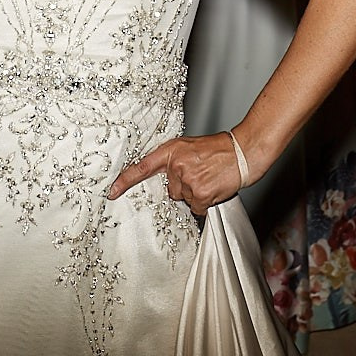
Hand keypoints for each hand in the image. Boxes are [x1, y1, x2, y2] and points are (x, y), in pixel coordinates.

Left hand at [105, 131, 243, 215]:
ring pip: (185, 199)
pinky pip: (197, 208)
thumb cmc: (221, 149)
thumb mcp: (192, 148)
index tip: (112, 192)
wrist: (243, 151)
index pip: (142, 167)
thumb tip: (169, 180)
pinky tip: (215, 188)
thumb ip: (176, 161)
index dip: (125, 181)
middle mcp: (176, 166)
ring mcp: (187, 181)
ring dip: (197, 194)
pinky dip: (205, 203)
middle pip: (170, 190)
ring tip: (211, 179)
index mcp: (171, 151)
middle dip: (184, 187)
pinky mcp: (200, 194)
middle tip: (202, 174)